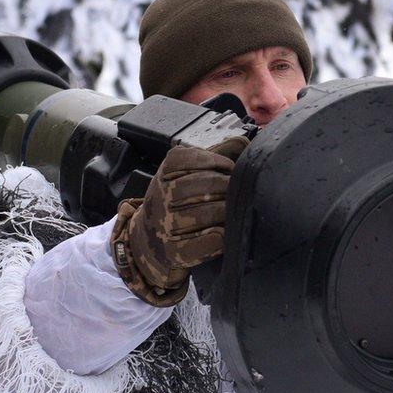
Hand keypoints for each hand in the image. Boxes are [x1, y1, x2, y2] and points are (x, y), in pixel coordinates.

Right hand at [110, 137, 248, 306]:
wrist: (149, 238)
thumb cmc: (175, 199)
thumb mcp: (185, 171)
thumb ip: (213, 155)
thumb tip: (243, 142)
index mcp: (165, 171)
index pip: (192, 159)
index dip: (219, 162)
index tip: (229, 169)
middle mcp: (161, 196)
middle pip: (202, 185)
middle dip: (226, 187)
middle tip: (237, 191)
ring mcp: (166, 225)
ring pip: (205, 214)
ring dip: (226, 211)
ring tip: (235, 211)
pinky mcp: (175, 251)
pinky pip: (204, 242)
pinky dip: (219, 237)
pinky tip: (226, 232)